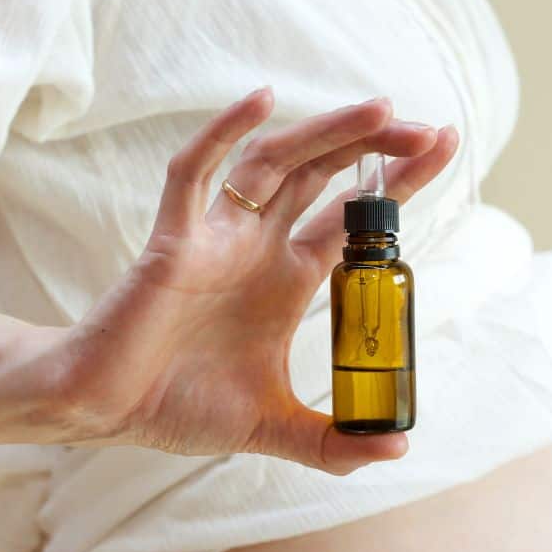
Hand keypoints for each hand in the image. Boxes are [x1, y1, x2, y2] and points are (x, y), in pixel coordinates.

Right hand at [50, 88, 458, 473]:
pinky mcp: (173, 242)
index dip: (397, 184)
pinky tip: (261, 100)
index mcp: (286, 279)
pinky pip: (195, 174)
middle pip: (324, 175)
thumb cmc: (179, 409)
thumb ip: (333, 444)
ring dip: (326, 133)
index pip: (351, 219)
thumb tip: (398, 451)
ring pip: (276, 163)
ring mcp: (217, 237)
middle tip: (430, 130)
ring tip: (382, 109)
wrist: (108, 414)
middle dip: (376, 148)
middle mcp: (257, 247)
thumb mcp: (275, 428)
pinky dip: (224, 134)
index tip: (443, 148)